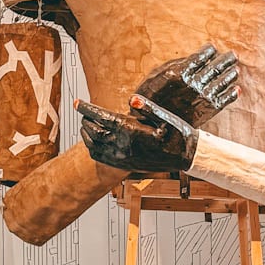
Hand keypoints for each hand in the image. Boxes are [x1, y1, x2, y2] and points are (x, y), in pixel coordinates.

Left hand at [79, 96, 197, 174]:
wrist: (186, 157)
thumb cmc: (178, 134)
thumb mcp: (166, 118)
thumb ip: (148, 108)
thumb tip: (132, 99)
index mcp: (132, 131)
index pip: (101, 117)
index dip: (87, 109)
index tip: (77, 102)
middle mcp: (124, 146)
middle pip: (93, 131)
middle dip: (85, 120)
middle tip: (83, 111)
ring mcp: (123, 158)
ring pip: (93, 146)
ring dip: (86, 134)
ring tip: (86, 124)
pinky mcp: (124, 165)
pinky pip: (100, 158)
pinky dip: (91, 148)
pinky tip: (94, 141)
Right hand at [135, 44, 239, 127]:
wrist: (153, 125)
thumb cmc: (152, 96)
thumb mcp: (157, 75)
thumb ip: (176, 64)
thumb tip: (194, 57)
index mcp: (180, 73)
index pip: (200, 57)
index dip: (209, 51)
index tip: (213, 48)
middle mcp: (194, 84)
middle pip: (215, 68)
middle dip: (226, 60)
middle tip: (234, 55)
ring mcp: (203, 97)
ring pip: (222, 82)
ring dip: (231, 75)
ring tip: (236, 70)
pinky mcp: (209, 110)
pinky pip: (225, 100)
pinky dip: (232, 94)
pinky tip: (237, 89)